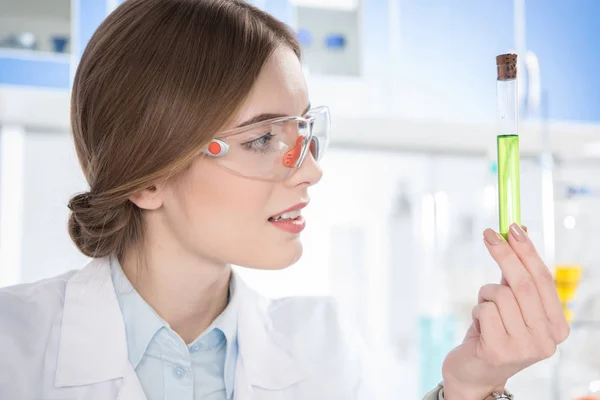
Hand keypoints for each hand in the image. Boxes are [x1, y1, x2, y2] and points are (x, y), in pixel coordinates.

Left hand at [441, 224, 569, 399]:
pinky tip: (479, 327)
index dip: (527, 250)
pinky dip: (477, 311)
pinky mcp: (499, 351)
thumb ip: (517, 274)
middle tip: (487, 234)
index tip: (512, 227)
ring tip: (485, 313)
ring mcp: (524, 348)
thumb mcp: (510, 304)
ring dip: (485, 295)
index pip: (543, 280)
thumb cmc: (493, 333)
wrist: (474, 374)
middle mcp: (547, 340)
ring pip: (500, 295)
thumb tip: (519, 230)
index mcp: (557, 327)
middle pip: (523, 283)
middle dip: (504, 253)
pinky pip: (484, 310)